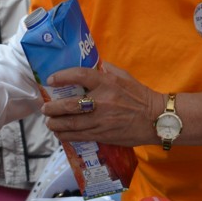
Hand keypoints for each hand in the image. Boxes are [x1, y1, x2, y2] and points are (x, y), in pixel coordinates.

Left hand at [42, 65, 158, 146]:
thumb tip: (90, 64)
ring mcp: (102, 120)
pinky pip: (81, 136)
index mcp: (108, 82)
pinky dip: (67, 136)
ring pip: (72, 124)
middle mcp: (103, 101)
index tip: (51, 80)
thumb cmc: (139, 95)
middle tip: (45, 108)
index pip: (80, 75)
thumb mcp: (124, 76)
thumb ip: (106, 69)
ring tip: (49, 123)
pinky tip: (60, 134)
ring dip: (56, 124)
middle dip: (53, 108)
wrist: (156, 119)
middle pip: (70, 105)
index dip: (63, 77)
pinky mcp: (104, 134)